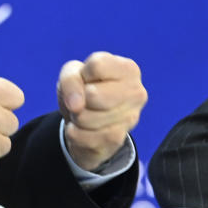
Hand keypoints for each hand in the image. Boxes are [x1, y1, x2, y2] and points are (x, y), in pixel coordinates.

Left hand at [57, 52, 146, 171]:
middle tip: (83, 99)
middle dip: (78, 98)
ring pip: (86, 118)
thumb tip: (76, 106)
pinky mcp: (117, 140)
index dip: (83, 74)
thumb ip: (70, 80)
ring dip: (75, 116)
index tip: (87, 79)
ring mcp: (130, 119)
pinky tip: (84, 129)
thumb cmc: (83, 88)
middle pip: (93, 95)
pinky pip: (84, 136)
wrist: (88, 121)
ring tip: (84, 113)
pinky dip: (75, 132)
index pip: (97, 66)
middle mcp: (136, 93)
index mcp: (128, 69)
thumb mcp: (72, 73)